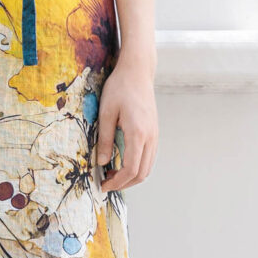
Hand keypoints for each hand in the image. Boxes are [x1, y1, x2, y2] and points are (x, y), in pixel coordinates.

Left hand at [96, 48, 158, 191]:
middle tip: (106, 183)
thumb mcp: (106, 113)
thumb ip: (105, 139)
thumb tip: (102, 162)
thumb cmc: (119, 88)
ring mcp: (155, 135)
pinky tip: (122, 162)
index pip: (131, 169)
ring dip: (131, 176)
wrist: (137, 72)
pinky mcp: (154, 131)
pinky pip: (148, 157)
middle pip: (142, 173)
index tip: (103, 185)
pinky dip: (137, 166)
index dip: (117, 182)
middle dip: (124, 183)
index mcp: (138, 133)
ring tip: (112, 175)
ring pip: (147, 167)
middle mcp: (150, 137)